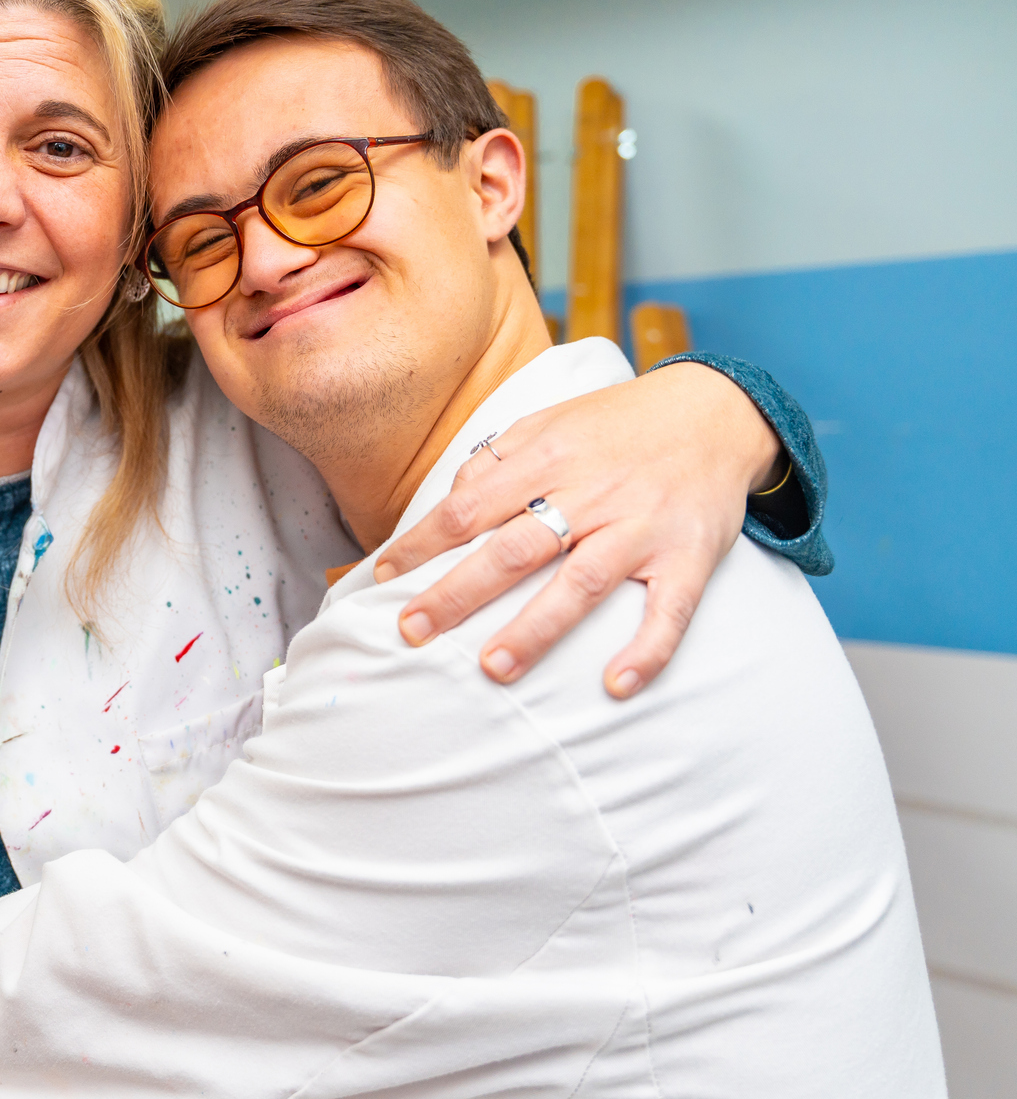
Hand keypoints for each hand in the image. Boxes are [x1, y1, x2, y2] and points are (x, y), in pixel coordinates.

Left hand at [376, 361, 780, 697]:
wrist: (717, 413)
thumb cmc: (616, 427)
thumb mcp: (550, 423)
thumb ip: (496, 459)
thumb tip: (448, 500)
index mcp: (548, 459)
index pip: (468, 507)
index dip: (421, 544)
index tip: (382, 577)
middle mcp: (591, 494)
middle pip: (514, 549)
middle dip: (458, 593)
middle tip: (412, 632)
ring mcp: (640, 527)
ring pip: (581, 583)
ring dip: (537, 628)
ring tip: (493, 668)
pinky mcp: (689, 557)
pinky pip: (668, 610)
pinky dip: (646, 649)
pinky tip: (615, 685)